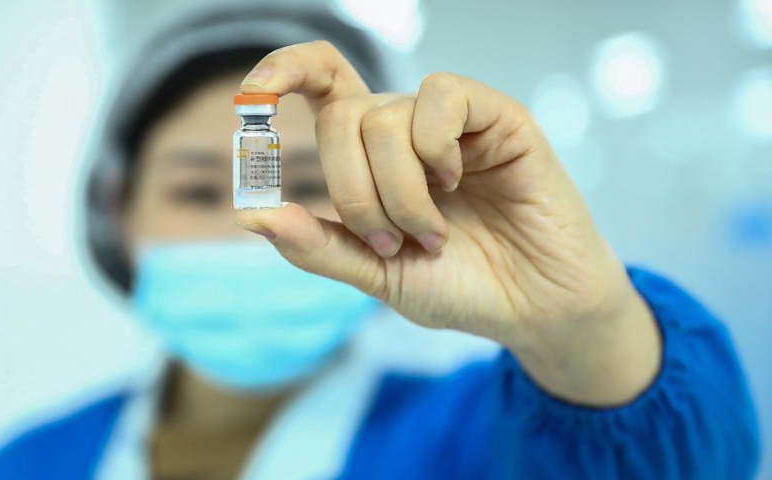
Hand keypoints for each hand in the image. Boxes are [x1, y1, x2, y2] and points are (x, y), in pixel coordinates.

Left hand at [235, 41, 660, 405]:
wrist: (533, 308)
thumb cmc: (460, 287)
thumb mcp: (376, 275)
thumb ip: (318, 246)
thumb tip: (252, 217)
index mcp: (374, 159)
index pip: (325, 84)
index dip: (284, 71)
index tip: (251, 99)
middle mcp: (407, 131)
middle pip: (343, 117)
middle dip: (355, 193)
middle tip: (394, 242)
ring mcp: (452, 123)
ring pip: (385, 118)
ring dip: (399, 191)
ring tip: (433, 232)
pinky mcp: (497, 119)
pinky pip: (440, 98)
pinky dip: (434, 150)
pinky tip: (456, 181)